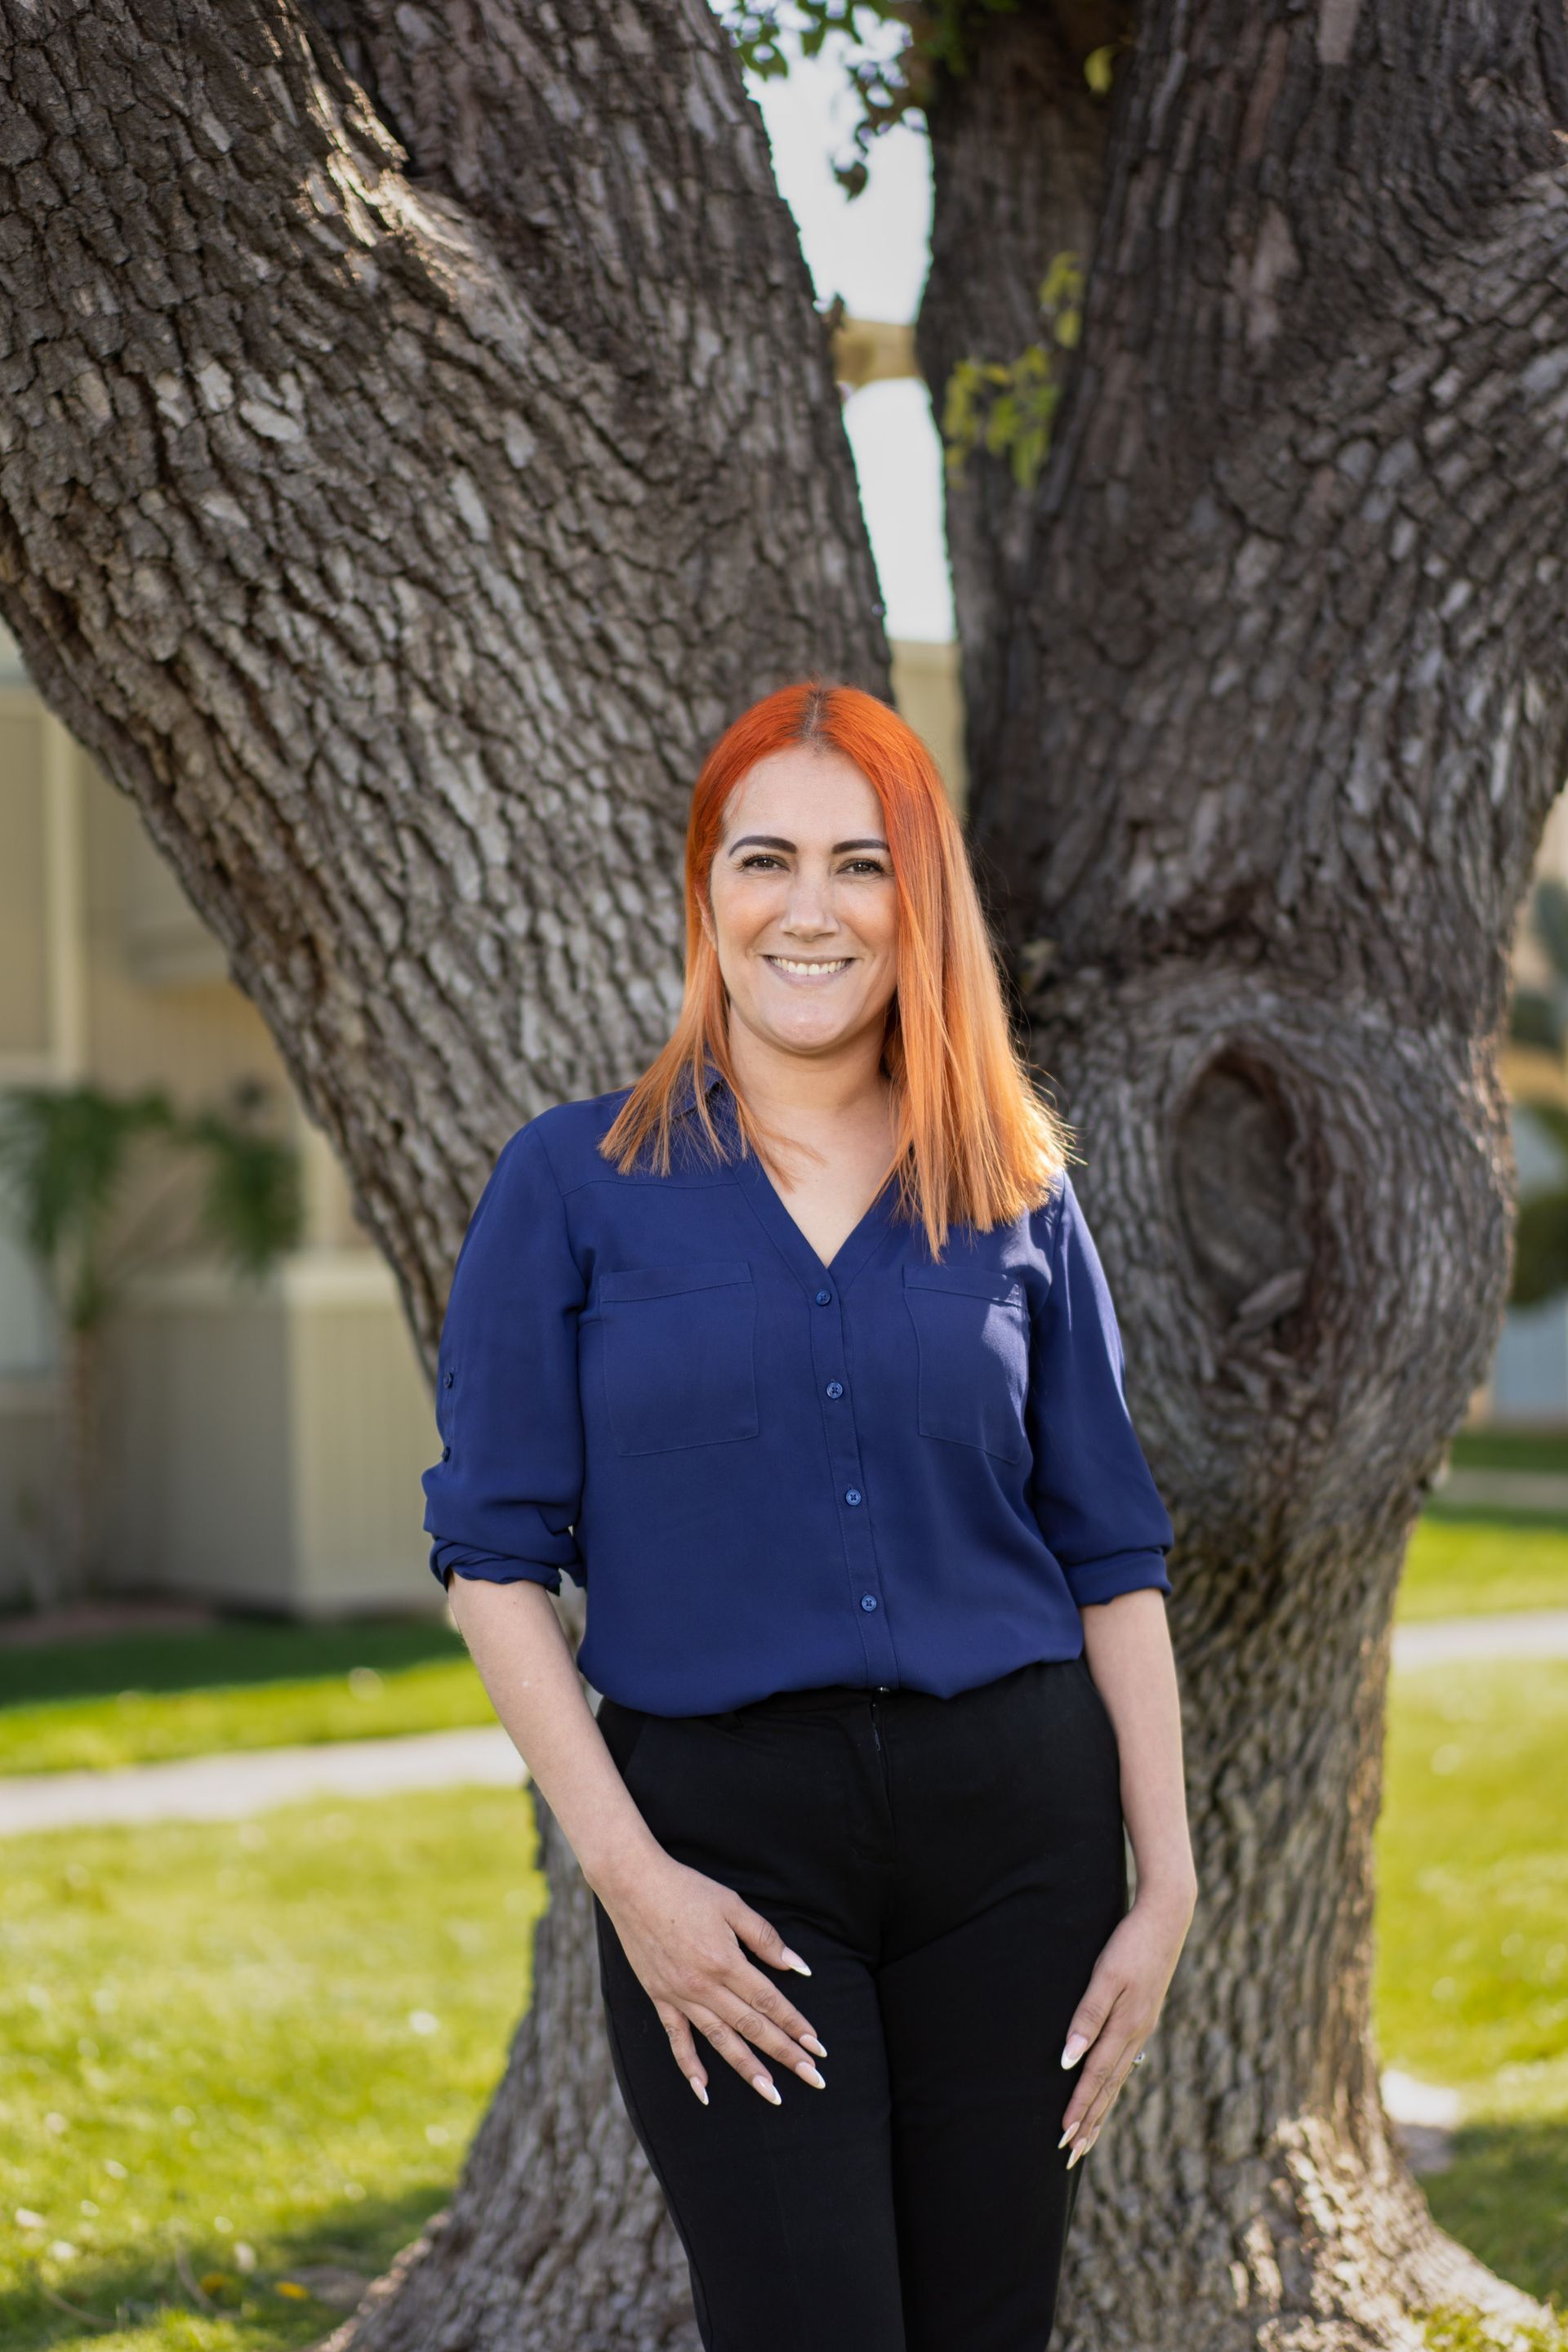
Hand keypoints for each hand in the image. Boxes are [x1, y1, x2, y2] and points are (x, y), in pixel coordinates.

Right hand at [599, 1849, 827, 2106]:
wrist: (632, 1884)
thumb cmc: (686, 1889)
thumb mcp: (731, 1905)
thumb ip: (765, 1938)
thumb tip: (798, 1967)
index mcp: (726, 1961)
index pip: (769, 2001)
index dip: (795, 2025)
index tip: (817, 2047)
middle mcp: (704, 1986)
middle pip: (752, 2026)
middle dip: (785, 2054)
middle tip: (812, 2078)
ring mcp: (680, 1996)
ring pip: (720, 2040)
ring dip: (748, 2069)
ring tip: (772, 2094)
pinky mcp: (659, 1998)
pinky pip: (676, 2039)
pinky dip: (690, 2066)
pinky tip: (704, 2090)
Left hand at [1058, 1881, 1193, 2165]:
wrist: (1167, 1918)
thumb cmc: (1130, 1943)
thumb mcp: (1106, 1975)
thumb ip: (1088, 2017)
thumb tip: (1069, 2060)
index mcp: (1126, 2027)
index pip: (1096, 2077)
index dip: (1079, 2108)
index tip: (1064, 2136)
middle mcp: (1136, 2034)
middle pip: (1109, 2087)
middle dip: (1090, 2122)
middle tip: (1071, 2155)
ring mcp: (1142, 2027)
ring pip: (1118, 2078)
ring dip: (1101, 2109)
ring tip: (1088, 2137)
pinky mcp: (1144, 2017)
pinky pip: (1125, 2062)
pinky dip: (1113, 2085)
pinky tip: (1109, 2092)